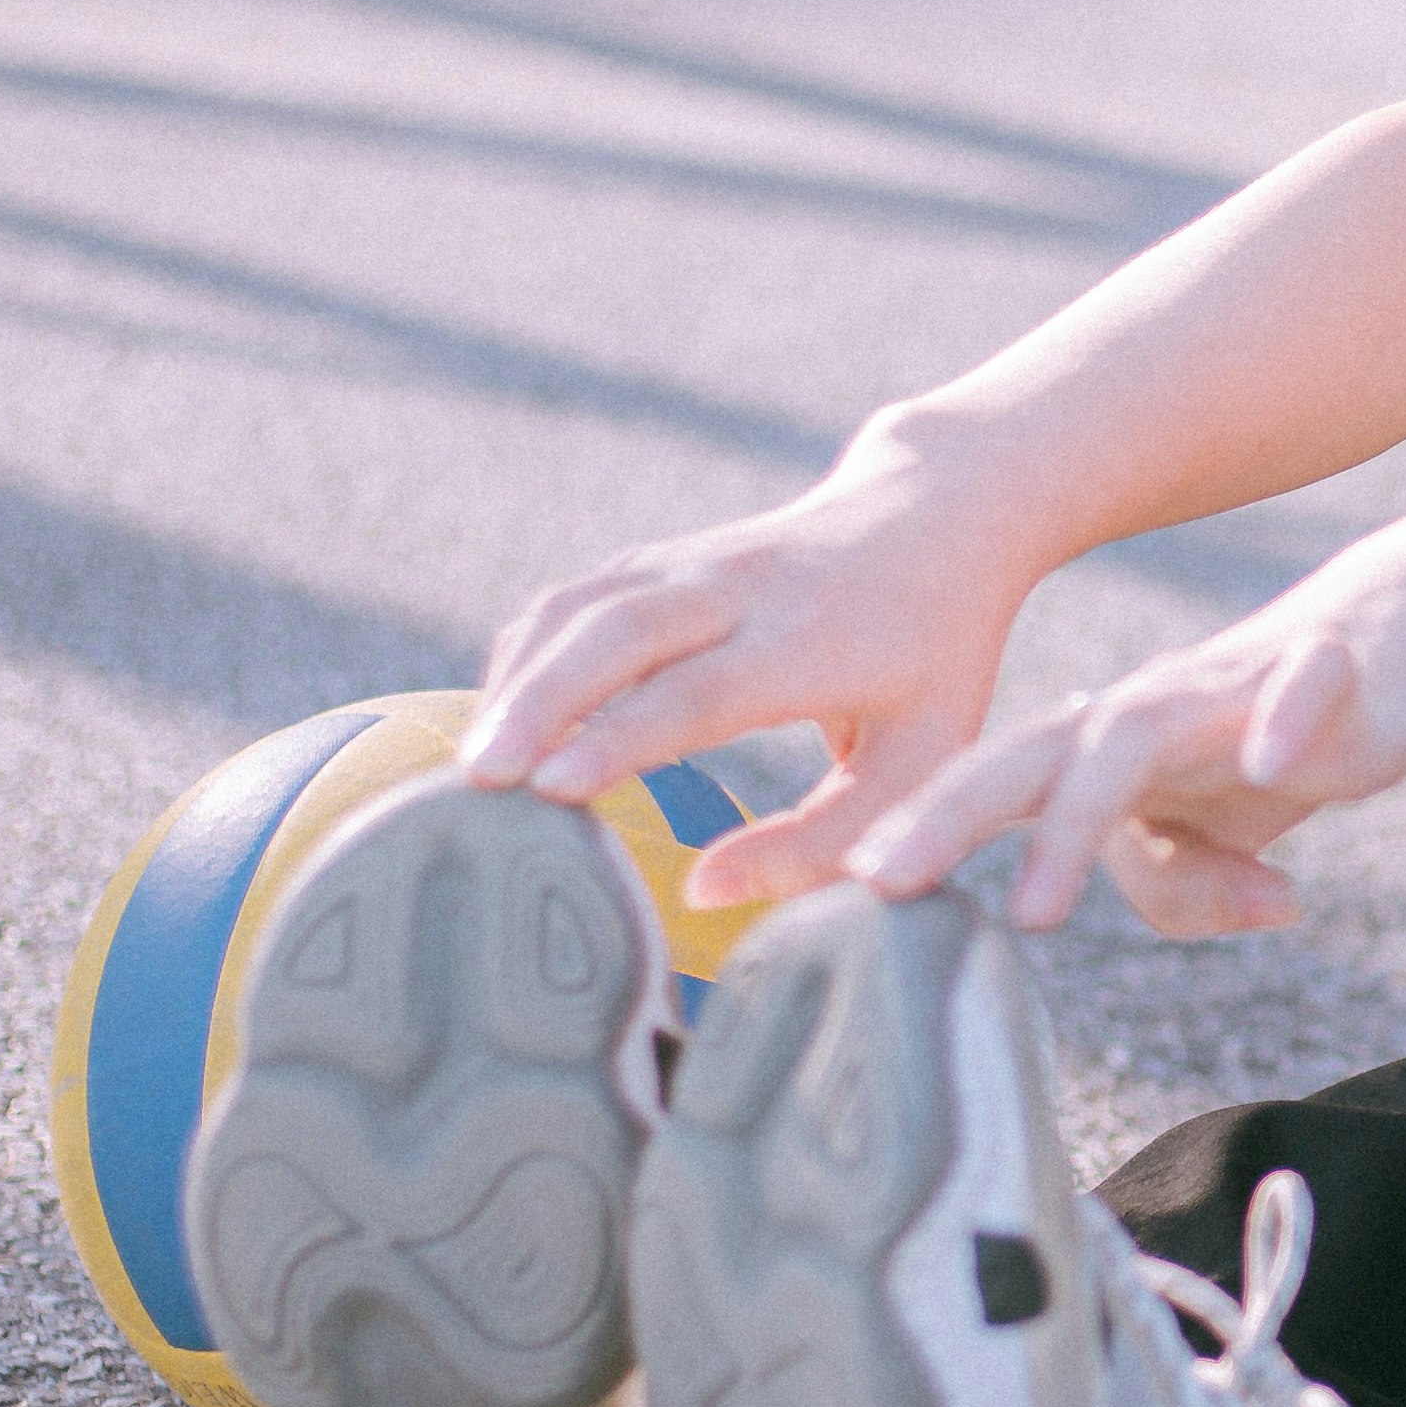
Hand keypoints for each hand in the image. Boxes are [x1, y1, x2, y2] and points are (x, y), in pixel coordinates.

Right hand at [458, 440, 1038, 905]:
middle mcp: (745, 586)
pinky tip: (496, 720)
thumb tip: (702, 890)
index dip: (621, 735)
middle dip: (540, 699)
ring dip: (516, 678)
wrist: (935, 516)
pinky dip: (524, 652)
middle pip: (617, 629)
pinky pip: (574, 599)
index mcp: (815, 638)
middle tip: (478, 778)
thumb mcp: (923, 758)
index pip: (701, 687)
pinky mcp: (660, 557)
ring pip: (580, 605)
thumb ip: (826, 840)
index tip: (552, 787)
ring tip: (470, 766)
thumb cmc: (933, 661)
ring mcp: (694, 560)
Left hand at [852, 528, 1405, 936]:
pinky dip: (1289, 720)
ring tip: (1036, 907)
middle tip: (871, 888)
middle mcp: (1141, 713)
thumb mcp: (1228, 830)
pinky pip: (1305, 691)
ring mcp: (1228, 693)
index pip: (975, 798)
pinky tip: (1279, 762)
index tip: (800, 904)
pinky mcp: (1328, 672)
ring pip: (1129, 739)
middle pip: (1017, 760)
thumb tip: (1145, 907)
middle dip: (939, 821)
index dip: (896, 844)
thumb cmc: (1290, 722)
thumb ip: (1179, 879)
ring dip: (1075, 822)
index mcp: (1096, 748)